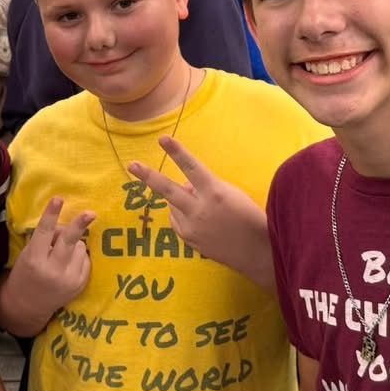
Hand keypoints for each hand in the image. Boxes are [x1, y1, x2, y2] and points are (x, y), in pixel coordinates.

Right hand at [8, 198, 94, 319]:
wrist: (28, 306)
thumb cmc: (26, 273)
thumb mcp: (28, 254)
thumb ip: (45, 240)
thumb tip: (68, 225)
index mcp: (35, 260)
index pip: (44, 232)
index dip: (51, 214)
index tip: (58, 198)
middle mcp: (53, 270)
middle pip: (69, 241)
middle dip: (80, 225)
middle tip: (91, 213)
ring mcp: (69, 279)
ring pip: (80, 247)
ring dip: (73, 244)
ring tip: (60, 254)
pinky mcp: (80, 284)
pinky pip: (86, 259)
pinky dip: (79, 257)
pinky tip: (68, 265)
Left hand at [127, 137, 270, 285]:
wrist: (257, 251)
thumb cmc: (249, 216)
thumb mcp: (231, 193)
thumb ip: (206, 186)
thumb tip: (185, 185)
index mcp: (215, 192)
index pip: (192, 167)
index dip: (177, 152)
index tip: (163, 139)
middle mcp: (200, 209)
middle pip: (167, 189)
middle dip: (148, 176)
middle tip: (132, 165)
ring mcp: (192, 226)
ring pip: (173, 204)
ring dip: (181, 200)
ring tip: (204, 208)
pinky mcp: (188, 240)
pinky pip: (177, 220)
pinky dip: (183, 215)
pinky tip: (202, 221)